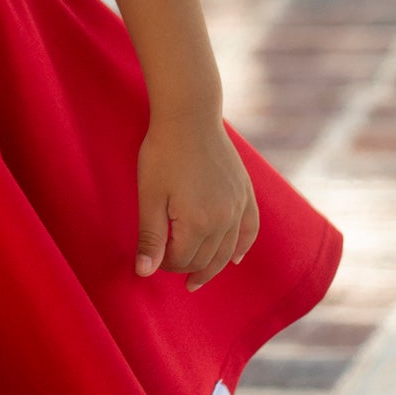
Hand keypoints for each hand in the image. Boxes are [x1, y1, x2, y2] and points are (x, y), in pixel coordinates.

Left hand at [134, 114, 259, 291]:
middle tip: (167, 266)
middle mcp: (224, 219)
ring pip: (228, 250)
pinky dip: (243, 246)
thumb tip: (145, 273)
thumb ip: (150, 237)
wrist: (190, 115)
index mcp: (198, 222)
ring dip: (213, 266)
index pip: (182, 259)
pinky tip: (236, 258)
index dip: (165, 264)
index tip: (151, 258)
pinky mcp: (246, 193)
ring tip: (197, 279)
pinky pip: (250, 229)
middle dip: (186, 266)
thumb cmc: (163, 153)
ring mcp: (238, 206)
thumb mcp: (150, 196)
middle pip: (206, 258)